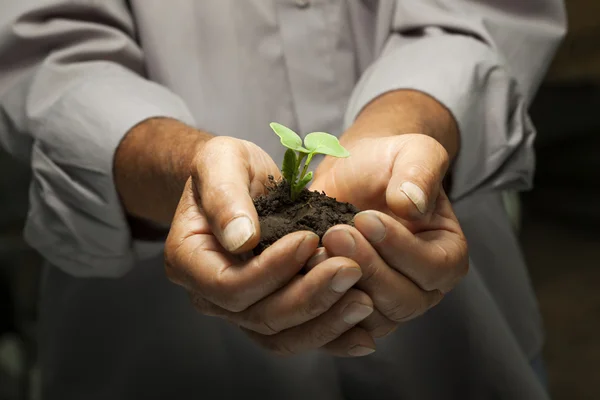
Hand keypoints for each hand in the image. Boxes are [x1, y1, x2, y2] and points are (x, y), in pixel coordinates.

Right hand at [164, 137, 376, 355]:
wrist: (240, 180)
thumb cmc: (226, 167)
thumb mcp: (220, 163)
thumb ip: (225, 197)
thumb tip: (241, 239)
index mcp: (188, 260)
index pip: (229, 285)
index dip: (271, 270)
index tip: (310, 239)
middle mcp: (210, 295)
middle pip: (260, 316)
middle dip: (309, 296)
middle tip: (351, 270)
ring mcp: (240, 309)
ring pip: (281, 336)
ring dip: (325, 322)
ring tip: (364, 300)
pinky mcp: (270, 311)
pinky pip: (297, 335)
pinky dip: (331, 336)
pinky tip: (363, 333)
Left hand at [310, 134, 468, 337]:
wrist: (353, 174)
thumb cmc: (387, 164)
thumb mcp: (412, 153)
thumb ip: (419, 174)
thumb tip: (412, 206)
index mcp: (447, 254)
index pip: (435, 269)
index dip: (400, 249)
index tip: (365, 219)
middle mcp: (422, 288)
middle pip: (402, 301)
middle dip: (367, 268)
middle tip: (336, 233)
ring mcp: (385, 303)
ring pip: (369, 316)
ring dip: (341, 285)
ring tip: (317, 249)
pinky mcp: (351, 306)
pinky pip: (338, 319)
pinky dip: (321, 299)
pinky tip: (303, 269)